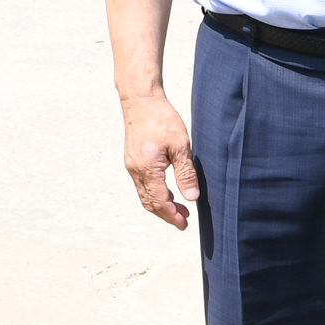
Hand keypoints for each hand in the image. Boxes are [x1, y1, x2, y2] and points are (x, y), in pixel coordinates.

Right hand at [122, 95, 197, 230]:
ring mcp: (132, 166)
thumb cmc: (161, 119)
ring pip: (145, 195)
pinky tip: (168, 191)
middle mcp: (136, 170)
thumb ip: (186, 173)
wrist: (141, 101)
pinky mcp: (133, 160)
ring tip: (180, 208)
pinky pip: (142, 184)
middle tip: (184, 220)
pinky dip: (155, 193)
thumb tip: (192, 198)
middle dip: (166, 214)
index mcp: (148, 169)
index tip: (184, 224)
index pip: (159, 201)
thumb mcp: (180, 146)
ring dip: (161, 204)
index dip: (172, 216)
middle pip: (149, 202)